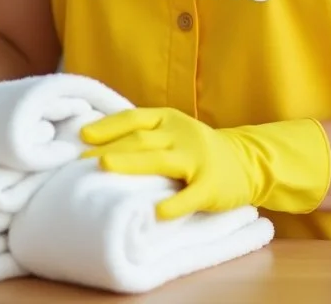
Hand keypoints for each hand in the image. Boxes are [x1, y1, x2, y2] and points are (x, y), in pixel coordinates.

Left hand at [79, 107, 330, 219]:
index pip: (135, 118)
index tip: (82, 136)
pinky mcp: (211, 185)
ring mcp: (198, 159)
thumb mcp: (173, 132)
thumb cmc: (196, 149)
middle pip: (143, 139)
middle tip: (83, 160)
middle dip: (111, 148)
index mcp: (169, 120)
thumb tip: (95, 142)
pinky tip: (157, 212)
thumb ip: (144, 135)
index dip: (109, 126)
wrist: (247, 162)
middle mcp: (182, 134)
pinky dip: (175, 203)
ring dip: (132, 163)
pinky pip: (191, 195)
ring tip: (107, 166)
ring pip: (161, 160)